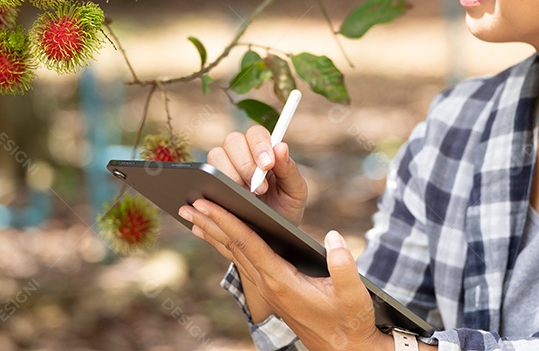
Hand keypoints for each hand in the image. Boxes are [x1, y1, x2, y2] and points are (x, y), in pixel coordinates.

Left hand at [179, 198, 389, 350]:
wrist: (346, 350)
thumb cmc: (350, 321)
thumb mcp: (353, 294)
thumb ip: (342, 265)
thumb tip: (331, 235)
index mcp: (282, 282)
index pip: (247, 244)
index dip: (226, 221)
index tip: (205, 203)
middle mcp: (269, 285)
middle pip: (233, 248)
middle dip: (210, 223)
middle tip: (186, 203)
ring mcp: (268, 290)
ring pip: (234, 256)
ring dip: (213, 234)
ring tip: (192, 216)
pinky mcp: (272, 291)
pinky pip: (243, 263)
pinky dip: (227, 246)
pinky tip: (217, 237)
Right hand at [207, 125, 306, 225]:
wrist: (270, 235)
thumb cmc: (285, 209)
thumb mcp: (295, 192)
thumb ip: (289, 169)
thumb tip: (281, 146)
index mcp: (264, 150)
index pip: (256, 134)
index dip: (259, 146)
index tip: (267, 165)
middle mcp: (241, 153)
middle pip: (233, 141)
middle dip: (245, 164)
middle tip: (259, 188)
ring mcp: (224, 166)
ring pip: (216, 155)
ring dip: (230, 175)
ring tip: (246, 196)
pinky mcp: (211, 182)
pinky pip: (205, 174)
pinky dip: (215, 184)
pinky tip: (228, 199)